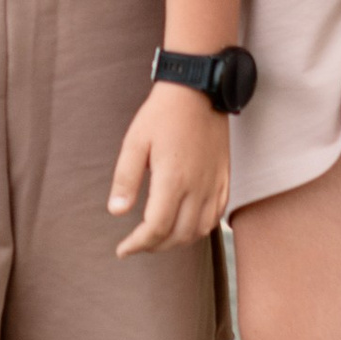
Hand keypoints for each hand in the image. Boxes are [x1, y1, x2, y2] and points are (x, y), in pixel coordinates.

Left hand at [107, 84, 229, 256]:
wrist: (198, 90)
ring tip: (159, 238)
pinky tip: (186, 224)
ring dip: (178, 241)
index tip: (123, 249)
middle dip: (155, 246)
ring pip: (200, 230)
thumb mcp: (135, 142)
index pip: (156, 229)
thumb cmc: (162, 114)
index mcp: (173, 180)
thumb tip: (116, 212)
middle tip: (137, 244)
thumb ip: (126, 179)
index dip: (138, 245)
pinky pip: (217, 215)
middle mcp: (197, 187)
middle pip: (178, 235)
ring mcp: (213, 183)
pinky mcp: (224, 177)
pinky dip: (201, 228)